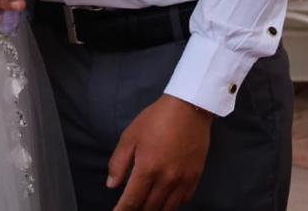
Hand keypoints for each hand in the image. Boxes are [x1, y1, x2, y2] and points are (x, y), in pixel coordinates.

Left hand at [107, 94, 212, 210]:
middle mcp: (167, 179)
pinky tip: (164, 200)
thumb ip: (118, 162)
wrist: (189, 108)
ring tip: (145, 207)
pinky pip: (183, 201)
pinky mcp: (195, 177)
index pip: (132, 201)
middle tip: (130, 209)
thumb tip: (112, 184)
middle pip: (149, 208)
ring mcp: (183, 180)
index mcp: (148, 168)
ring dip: (154, 210)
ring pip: (167, 209)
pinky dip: (172, 205)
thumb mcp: (130, 136)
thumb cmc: (157, 119)